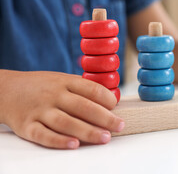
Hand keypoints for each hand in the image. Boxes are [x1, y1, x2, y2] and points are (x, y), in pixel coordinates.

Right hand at [0, 70, 123, 148]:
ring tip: (105, 138)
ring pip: (66, 122)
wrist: (6, 90)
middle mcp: (53, 95)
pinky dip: (59, 141)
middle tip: (119, 126)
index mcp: (65, 82)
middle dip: (105, 118)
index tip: (116, 107)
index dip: (107, 98)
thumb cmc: (41, 86)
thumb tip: (109, 101)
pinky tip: (74, 144)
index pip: (91, 89)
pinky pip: (44, 135)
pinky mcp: (27, 126)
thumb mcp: (61, 79)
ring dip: (88, 131)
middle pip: (83, 107)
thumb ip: (82, 89)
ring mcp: (40, 111)